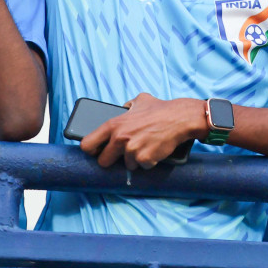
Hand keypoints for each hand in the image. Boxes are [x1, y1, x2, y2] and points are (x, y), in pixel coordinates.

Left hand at [81, 93, 203, 169]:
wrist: (180, 118)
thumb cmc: (160, 108)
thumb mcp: (138, 100)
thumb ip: (125, 107)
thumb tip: (120, 110)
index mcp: (114, 124)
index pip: (87, 144)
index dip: (91, 150)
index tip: (97, 152)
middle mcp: (120, 138)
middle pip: (103, 161)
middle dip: (112, 160)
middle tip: (123, 154)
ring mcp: (132, 150)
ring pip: (126, 165)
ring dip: (135, 160)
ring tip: (146, 146)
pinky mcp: (145, 159)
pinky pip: (142, 167)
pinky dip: (149, 162)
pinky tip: (154, 150)